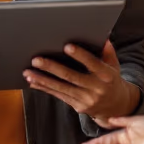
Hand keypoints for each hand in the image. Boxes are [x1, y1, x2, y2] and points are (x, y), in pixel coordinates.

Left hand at [23, 40, 139, 120]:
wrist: (115, 106)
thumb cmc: (111, 80)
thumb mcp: (114, 65)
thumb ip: (108, 51)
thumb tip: (102, 36)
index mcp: (107, 76)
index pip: (93, 64)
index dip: (81, 55)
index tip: (67, 46)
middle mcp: (96, 89)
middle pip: (71, 77)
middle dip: (52, 68)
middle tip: (36, 59)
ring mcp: (86, 100)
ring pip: (61, 88)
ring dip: (43, 80)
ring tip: (28, 72)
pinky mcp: (78, 107)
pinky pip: (59, 96)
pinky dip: (44, 88)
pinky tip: (33, 82)